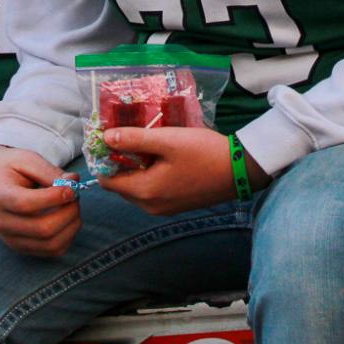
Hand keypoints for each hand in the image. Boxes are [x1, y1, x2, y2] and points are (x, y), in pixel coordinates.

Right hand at [0, 147, 81, 257]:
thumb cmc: (10, 168)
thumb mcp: (27, 159)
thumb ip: (50, 171)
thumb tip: (74, 183)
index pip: (26, 204)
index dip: (53, 198)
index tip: (72, 187)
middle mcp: (1, 222)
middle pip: (42, 228)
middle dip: (68, 212)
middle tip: (75, 195)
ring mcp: (10, 238)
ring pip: (50, 244)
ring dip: (71, 226)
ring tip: (73, 206)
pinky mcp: (21, 247)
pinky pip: (51, 251)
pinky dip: (67, 237)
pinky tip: (68, 220)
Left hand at [99, 127, 255, 216]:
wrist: (240, 170)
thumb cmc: (203, 153)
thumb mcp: (167, 140)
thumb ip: (134, 139)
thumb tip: (105, 138)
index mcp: (144, 191)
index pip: (107, 181)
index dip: (103, 159)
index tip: (107, 138)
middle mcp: (150, 206)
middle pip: (121, 184)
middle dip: (120, 161)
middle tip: (128, 135)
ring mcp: (164, 208)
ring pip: (137, 187)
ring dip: (136, 167)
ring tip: (147, 141)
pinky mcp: (176, 205)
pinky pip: (152, 190)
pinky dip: (150, 174)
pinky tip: (163, 155)